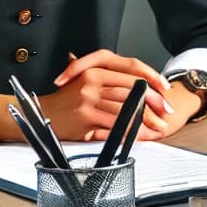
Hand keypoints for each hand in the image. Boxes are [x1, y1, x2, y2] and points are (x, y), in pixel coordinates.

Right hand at [41, 50, 172, 141]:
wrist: (40, 113)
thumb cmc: (66, 100)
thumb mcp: (86, 81)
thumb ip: (111, 81)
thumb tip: (142, 87)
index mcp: (95, 68)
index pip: (131, 72)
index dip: (151, 81)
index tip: (164, 92)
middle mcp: (92, 81)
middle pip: (132, 91)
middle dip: (153, 104)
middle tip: (166, 114)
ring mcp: (88, 99)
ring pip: (126, 109)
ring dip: (146, 121)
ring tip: (158, 128)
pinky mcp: (85, 118)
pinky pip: (114, 126)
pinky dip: (130, 133)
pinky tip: (140, 137)